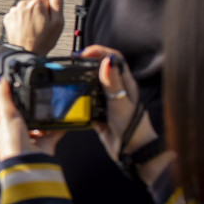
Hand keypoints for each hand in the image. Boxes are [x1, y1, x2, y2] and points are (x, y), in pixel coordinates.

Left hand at [0, 78, 63, 160]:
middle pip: (27, 117)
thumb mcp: (6, 115)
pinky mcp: (45, 145)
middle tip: (41, 98)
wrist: (28, 164)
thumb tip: (0, 80)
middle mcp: (17, 134)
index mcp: (3, 128)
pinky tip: (66, 118)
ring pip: (41, 125)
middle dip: (34, 110)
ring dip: (47, 118)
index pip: (9, 111)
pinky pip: (55, 133)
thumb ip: (3, 97)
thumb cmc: (12, 143)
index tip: (23, 93)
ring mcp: (32, 140)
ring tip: (53, 106)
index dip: (15, 102)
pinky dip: (61, 126)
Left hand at [3, 0, 63, 53]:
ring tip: (33, 29)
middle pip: (37, 4)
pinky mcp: (8, 18)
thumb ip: (57, 2)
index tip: (49, 21)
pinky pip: (18, 15)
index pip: (48, 0)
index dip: (51, 11)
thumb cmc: (43, 40)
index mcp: (37, 3)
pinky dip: (22, 21)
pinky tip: (25, 29)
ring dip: (31, 17)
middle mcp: (23, 4)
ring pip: (27, 9)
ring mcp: (14, 11)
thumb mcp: (57, 22)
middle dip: (41, 13)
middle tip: (42, 27)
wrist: (26, 53)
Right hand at [79, 45, 156, 161]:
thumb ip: (112, 83)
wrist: (133, 152)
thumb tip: (107, 61)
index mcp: (126, 83)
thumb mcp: (120, 103)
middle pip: (102, 68)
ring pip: (93, 84)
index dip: (100, 51)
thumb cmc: (134, 128)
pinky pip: (88, 101)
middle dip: (88, 61)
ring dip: (82, 78)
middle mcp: (117, 90)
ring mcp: (108, 101)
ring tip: (70, 76)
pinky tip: (73, 97)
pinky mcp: (100, 113)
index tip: (84, 53)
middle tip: (73, 61)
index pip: (114, 58)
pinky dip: (80, 97)